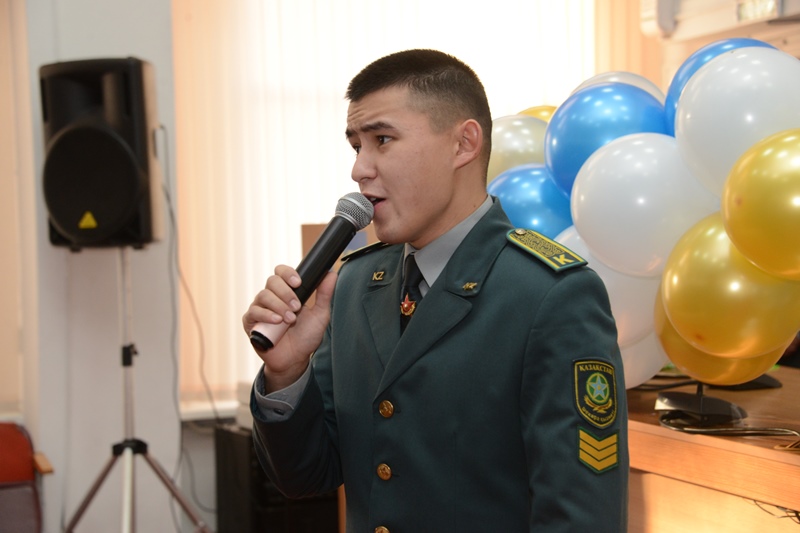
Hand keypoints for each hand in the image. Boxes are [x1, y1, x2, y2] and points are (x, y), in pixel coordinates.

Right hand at [242, 265, 336, 391]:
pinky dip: (266, 315)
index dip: (288, 273)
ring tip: (290, 319)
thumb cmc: (306, 336)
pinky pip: (254, 312)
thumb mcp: (320, 315)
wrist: (295, 359)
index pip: (281, 272)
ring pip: (263, 295)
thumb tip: (331, 273)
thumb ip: (324, 294)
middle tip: (297, 307)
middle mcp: (271, 297)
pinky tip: (277, 321)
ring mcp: (260, 308)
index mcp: (287, 291)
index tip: (298, 282)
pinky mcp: (250, 321)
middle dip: (286, 293)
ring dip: (279, 306)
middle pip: (272, 281)